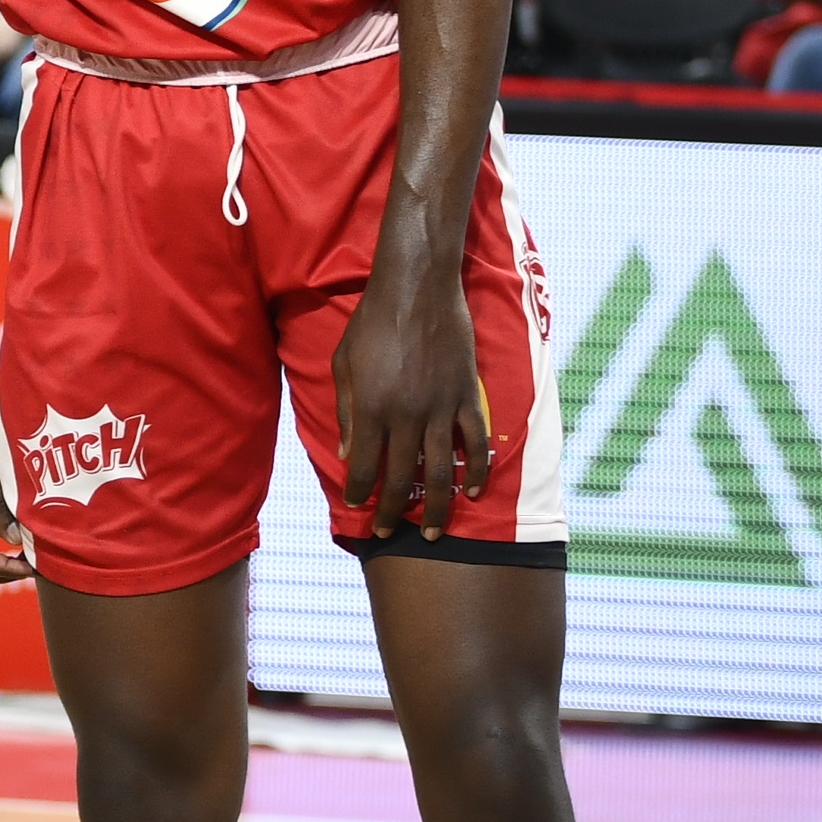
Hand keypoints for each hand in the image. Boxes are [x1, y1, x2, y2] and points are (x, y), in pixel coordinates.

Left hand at [323, 248, 488, 541]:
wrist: (416, 287)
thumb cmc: (371, 321)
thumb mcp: (343, 364)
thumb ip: (347, 412)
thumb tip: (348, 454)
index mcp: (372, 409)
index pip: (365, 467)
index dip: (360, 493)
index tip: (357, 507)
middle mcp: (406, 415)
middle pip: (402, 478)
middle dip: (393, 512)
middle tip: (389, 533)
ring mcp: (441, 407)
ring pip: (442, 471)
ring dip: (439, 507)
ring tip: (434, 533)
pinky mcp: (467, 395)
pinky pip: (477, 442)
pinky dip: (478, 471)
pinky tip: (473, 492)